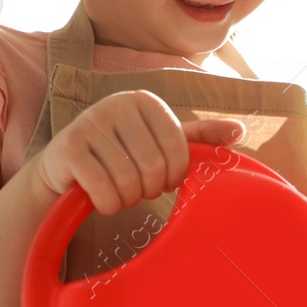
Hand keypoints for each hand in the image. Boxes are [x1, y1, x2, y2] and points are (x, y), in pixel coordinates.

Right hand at [31, 90, 248, 214]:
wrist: (66, 166)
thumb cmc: (124, 153)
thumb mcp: (162, 142)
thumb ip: (200, 137)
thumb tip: (240, 131)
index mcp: (147, 101)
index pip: (179, 151)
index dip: (174, 177)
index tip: (162, 181)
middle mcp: (117, 104)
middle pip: (154, 167)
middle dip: (149, 189)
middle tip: (138, 189)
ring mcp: (89, 122)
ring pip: (128, 181)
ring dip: (127, 199)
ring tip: (120, 192)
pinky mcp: (67, 147)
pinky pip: (102, 189)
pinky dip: (108, 204)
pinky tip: (103, 200)